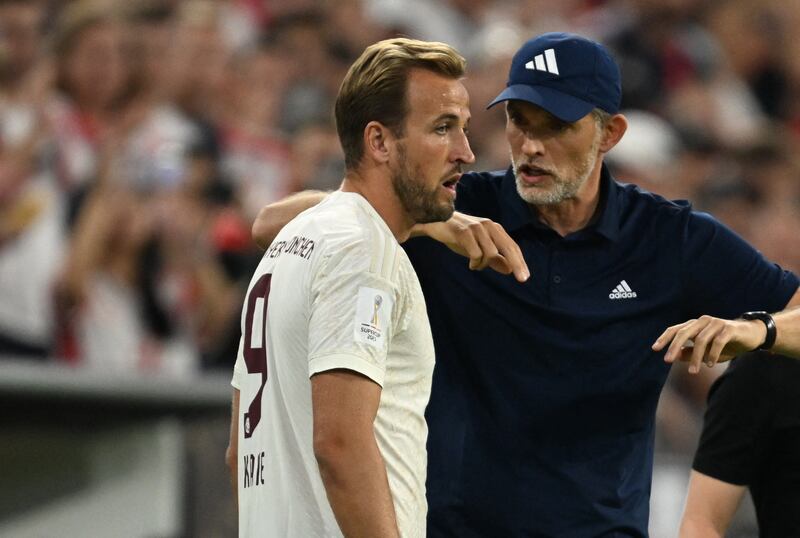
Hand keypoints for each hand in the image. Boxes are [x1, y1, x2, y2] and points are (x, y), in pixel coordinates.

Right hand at [415, 212, 529, 281]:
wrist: (436, 223)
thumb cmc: (458, 236)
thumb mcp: (478, 248)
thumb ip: (494, 257)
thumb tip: (509, 270)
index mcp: (494, 229)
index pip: (512, 246)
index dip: (520, 261)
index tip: (525, 277)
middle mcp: (488, 226)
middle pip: (508, 248)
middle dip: (517, 264)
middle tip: (522, 280)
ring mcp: (476, 228)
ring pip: (490, 253)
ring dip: (483, 265)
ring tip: (475, 266)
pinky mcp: (464, 232)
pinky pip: (476, 253)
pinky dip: (475, 263)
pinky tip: (470, 264)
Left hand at [652, 315, 766, 373]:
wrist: (751, 336)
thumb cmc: (725, 344)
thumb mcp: (705, 352)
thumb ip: (690, 353)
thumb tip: (674, 356)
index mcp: (695, 325)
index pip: (675, 330)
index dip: (664, 338)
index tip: (655, 349)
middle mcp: (703, 321)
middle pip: (684, 332)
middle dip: (674, 347)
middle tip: (667, 361)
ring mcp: (716, 323)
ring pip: (700, 340)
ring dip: (696, 357)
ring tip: (693, 371)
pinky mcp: (729, 328)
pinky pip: (717, 341)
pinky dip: (712, 354)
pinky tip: (710, 364)